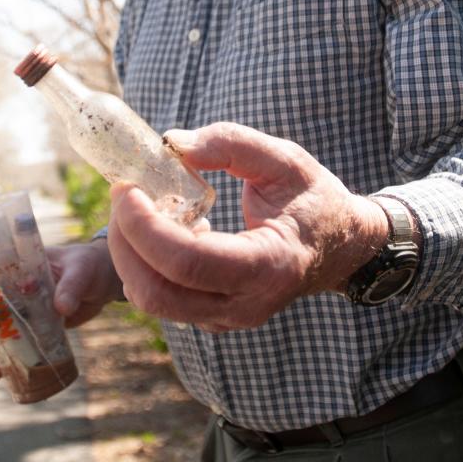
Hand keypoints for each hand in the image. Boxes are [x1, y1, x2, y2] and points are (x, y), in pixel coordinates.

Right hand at [0, 238, 121, 381]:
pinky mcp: (38, 327)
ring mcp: (25, 310)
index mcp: (16, 267)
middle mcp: (14, 289)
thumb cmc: (89, 264)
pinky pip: (21, 343)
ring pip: (2, 332)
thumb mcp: (80, 270)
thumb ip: (70, 287)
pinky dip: (14, 358)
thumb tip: (61, 308)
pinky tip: (11, 375)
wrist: (107, 278)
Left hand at [106, 121, 387, 331]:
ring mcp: (228, 319)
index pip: (189, 263)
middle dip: (125, 241)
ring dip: (129, 253)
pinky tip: (160, 228)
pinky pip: (161, 299)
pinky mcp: (212, 318)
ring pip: (153, 301)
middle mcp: (246, 305)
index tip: (128, 188)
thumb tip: (171, 143)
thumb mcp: (284, 159)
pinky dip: (144, 263)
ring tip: (139, 208)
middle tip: (123, 194)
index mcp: (270, 265)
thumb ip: (231, 143)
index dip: (146, 228)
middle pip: (158, 292)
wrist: (339, 247)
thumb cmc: (312, 198)